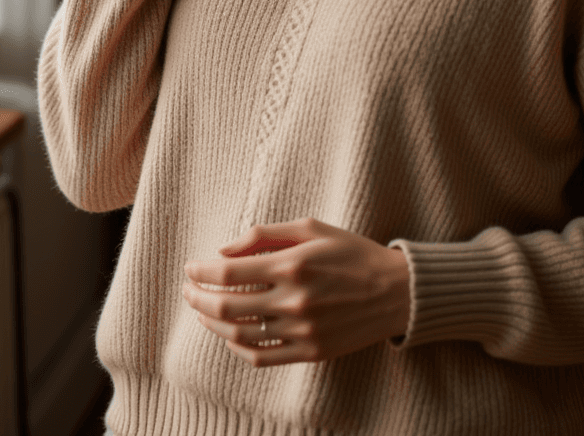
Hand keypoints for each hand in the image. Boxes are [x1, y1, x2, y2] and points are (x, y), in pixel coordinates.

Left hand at [182, 217, 410, 367]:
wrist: (395, 291)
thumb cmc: (351, 252)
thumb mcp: (311, 228)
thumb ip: (266, 234)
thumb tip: (225, 249)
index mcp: (292, 264)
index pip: (229, 272)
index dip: (201, 271)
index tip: (191, 267)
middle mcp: (293, 300)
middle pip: (226, 306)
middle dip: (197, 297)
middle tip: (188, 289)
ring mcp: (301, 330)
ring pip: (239, 334)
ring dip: (212, 323)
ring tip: (203, 311)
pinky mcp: (310, 352)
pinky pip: (261, 356)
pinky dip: (238, 347)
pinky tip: (231, 335)